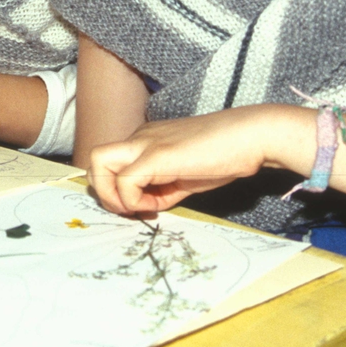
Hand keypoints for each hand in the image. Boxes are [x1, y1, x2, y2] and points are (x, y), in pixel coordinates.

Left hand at [88, 106, 283, 214]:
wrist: (250, 137)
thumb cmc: (225, 154)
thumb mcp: (186, 175)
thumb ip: (163, 187)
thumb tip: (147, 206)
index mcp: (146, 140)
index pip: (112, 164)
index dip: (119, 190)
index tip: (146, 206)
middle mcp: (140, 137)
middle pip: (94, 159)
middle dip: (104, 191)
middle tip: (131, 209)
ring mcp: (146, 143)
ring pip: (97, 163)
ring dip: (112, 195)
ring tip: (141, 208)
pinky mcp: (156, 154)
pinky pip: (125, 181)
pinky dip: (134, 200)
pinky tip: (158, 205)